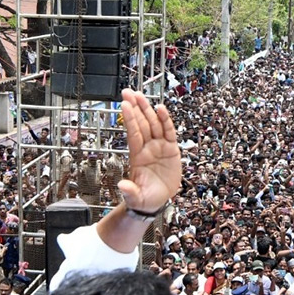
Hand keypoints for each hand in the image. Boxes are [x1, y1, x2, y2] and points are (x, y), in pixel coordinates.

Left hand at [118, 89, 180, 211]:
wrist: (155, 202)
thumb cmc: (143, 198)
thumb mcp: (135, 197)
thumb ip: (129, 191)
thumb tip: (122, 186)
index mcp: (137, 156)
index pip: (133, 134)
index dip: (130, 120)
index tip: (125, 105)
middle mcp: (147, 148)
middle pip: (141, 124)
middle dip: (136, 108)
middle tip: (129, 92)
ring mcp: (159, 147)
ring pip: (153, 124)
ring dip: (148, 110)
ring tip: (141, 95)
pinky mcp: (171, 149)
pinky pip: (169, 132)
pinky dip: (166, 121)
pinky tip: (161, 109)